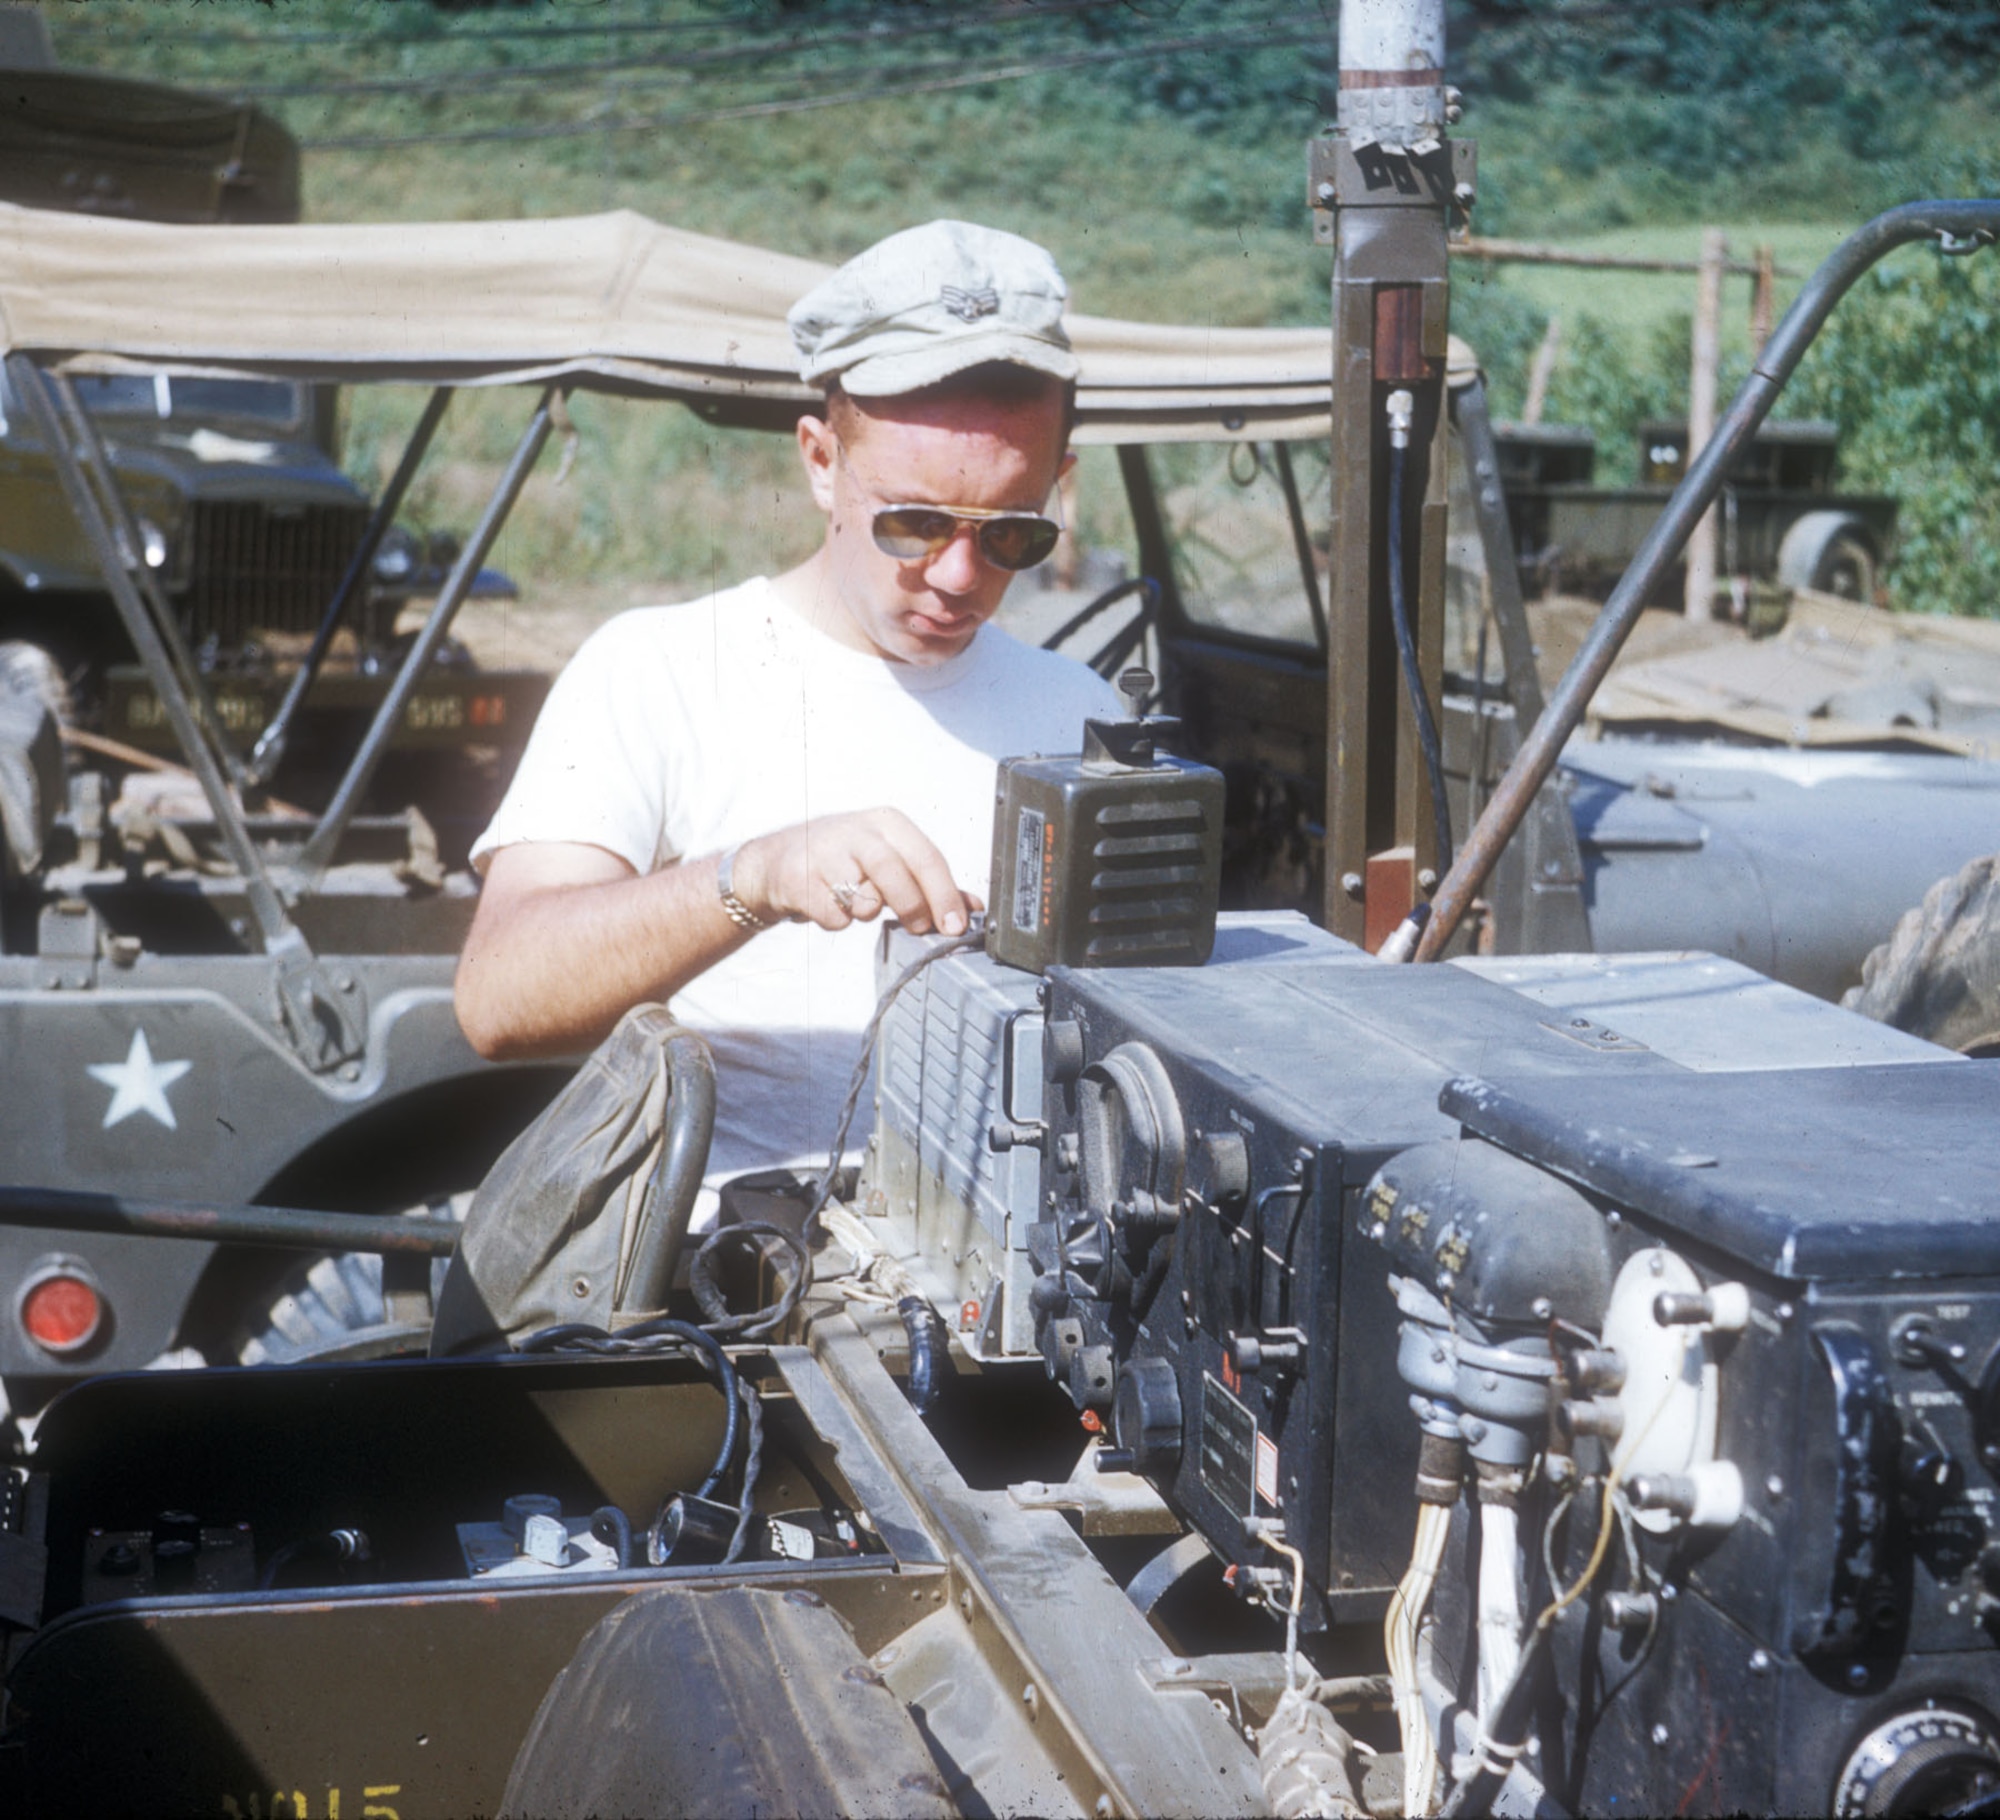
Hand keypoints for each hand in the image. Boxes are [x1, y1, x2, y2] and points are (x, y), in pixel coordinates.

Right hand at [732, 809, 980, 935]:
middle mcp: (857, 831)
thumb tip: (973, 908)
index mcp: (887, 823)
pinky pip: (834, 917)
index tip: (956, 926)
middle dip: (913, 907)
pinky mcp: (798, 879)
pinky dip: (838, 921)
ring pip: (864, 899)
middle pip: (895, 873)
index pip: (926, 857)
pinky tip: (829, 905)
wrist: (776, 861)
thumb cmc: (845, 860)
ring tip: (856, 902)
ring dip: (867, 912)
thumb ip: (931, 883)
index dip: (945, 895)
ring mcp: (825, 853)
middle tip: (920, 928)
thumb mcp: (889, 860)